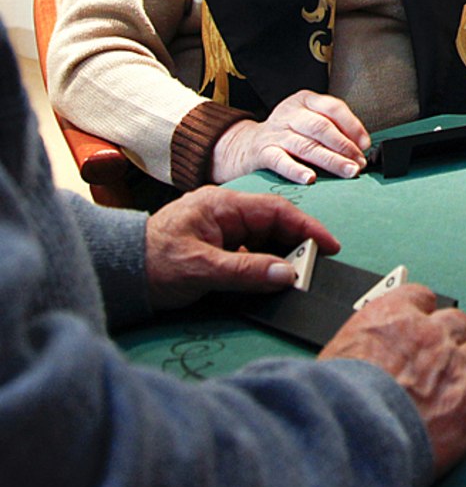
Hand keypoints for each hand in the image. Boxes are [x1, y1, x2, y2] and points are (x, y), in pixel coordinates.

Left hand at [145, 187, 340, 309]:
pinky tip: (269, 282)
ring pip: (264, 241)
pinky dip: (263, 267)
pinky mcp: (217, 248)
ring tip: (295, 278)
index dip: (307, 227)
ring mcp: (222, 230)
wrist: (116, 273)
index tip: (329, 246)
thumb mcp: (200, 269)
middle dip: (296, 245)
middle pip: (274, 225)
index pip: (277, 210)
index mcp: (224, 204)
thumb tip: (286, 274)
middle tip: (314, 269)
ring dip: (280, 258)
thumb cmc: (151, 264)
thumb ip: (245, 271)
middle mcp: (227, 213)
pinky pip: (250, 254)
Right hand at [211, 89, 371, 184]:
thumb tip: (361, 147)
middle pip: (322, 128)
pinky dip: (296, 170)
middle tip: (360, 163)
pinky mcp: (263, 152)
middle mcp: (290, 113)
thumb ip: (332, 129)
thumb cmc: (287, 133)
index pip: (333, 108)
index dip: (352, 126)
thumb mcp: (308, 120)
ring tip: (347, 171)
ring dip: (331, 160)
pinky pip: (281, 161)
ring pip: (306, 145)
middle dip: (345, 147)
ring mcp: (275, 132)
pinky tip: (310, 179)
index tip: (365, 144)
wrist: (245, 144)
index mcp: (305, 100)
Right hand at [320, 285, 465, 476]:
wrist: (353, 436)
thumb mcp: (335, 356)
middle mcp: (430, 335)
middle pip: (457, 322)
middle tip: (444, 357)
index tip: (423, 319)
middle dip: (452, 338)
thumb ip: (360, 344)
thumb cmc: (335, 403)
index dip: (424, 311)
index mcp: (393, 316)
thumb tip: (358, 352)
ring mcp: (456, 367)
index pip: (422, 296)